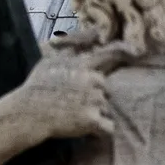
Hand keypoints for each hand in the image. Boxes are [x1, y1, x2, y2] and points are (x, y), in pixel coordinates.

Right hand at [19, 41, 136, 139]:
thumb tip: (94, 31)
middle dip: (95, 97)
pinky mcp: (92, 120)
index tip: (136, 52)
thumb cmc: (36, 87)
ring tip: (73, 117)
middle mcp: (92, 80)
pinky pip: (108, 129)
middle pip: (106, 90)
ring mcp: (94, 100)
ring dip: (95, 115)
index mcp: (82, 65)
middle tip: (73, 104)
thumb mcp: (49, 60)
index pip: (110, 55)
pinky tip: (86, 132)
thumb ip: (72, 46)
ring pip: (106, 109)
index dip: (125, 52)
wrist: (28, 113)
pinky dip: (100, 132)